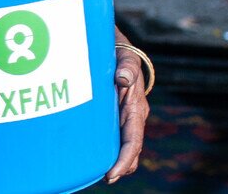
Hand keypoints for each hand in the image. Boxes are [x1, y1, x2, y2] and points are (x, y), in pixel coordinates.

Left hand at [107, 45, 150, 183]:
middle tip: (105, 179)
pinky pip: (112, 137)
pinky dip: (106, 151)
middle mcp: (132, 117)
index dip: (124, 160)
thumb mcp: (124, 56)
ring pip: (122, 147)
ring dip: (113, 162)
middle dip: (120, 167)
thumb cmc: (119, 53)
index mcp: (136, 108)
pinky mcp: (113, 116)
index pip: (133, 141)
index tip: (112, 174)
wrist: (116, 48)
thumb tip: (123, 78)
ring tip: (97, 174)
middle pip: (129, 150)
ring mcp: (123, 118)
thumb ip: (126, 66)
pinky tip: (91, 158)